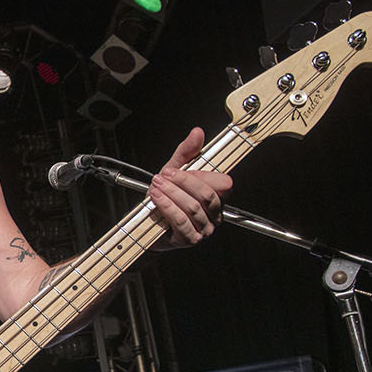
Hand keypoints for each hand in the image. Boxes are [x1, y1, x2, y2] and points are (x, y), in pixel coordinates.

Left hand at [148, 128, 232, 249]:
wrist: (148, 223)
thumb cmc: (165, 197)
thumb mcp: (174, 170)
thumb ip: (186, 152)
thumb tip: (197, 133)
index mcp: (217, 196)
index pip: (223, 184)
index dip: (201, 175)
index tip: (176, 169)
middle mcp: (215, 214)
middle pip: (207, 195)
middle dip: (182, 182)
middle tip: (163, 175)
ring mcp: (204, 228)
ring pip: (193, 207)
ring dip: (171, 194)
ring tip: (156, 186)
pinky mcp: (190, 239)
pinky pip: (181, 220)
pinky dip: (167, 206)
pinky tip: (156, 199)